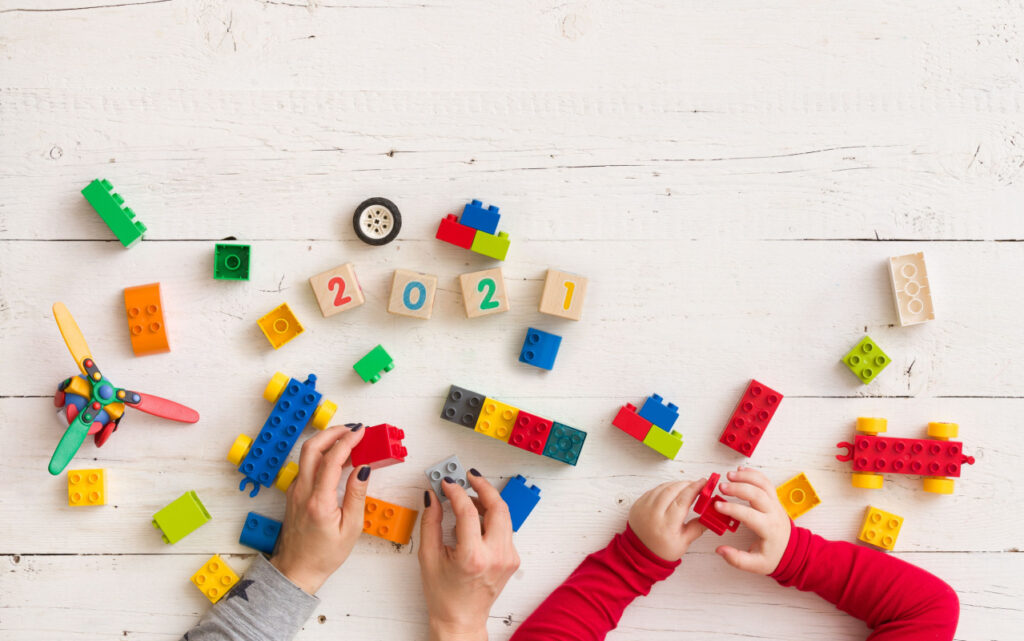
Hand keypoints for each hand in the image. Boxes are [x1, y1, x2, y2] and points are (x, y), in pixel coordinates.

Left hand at [270, 424, 369, 593]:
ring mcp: (295, 491)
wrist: (297, 570)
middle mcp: (302, 492)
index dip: (347, 441)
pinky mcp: (294, 493)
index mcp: (318, 501)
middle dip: (332, 432)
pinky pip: (306, 466)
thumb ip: (356, 495)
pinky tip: (335, 458)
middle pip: (312, 448)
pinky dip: (320, 454)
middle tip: (352, 428)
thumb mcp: (351, 528)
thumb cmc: (324, 555)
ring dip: (326, 441)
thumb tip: (363, 469)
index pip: (332, 460)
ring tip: (346, 439)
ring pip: (306, 455)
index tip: (360, 432)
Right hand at [418, 469, 519, 640]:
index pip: (468, 511)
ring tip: (469, 497)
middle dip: (483, 486)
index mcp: (473, 557)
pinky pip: (504, 529)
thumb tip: (433, 497)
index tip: (447, 484)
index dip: (456, 492)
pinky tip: (475, 520)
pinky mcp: (512, 559)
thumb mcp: (429, 557)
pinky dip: (491, 518)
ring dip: (487, 501)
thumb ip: (430, 522)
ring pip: (504, 516)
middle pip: (497, 507)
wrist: (461, 620)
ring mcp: (508, 558)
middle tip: (469, 476)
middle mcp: (495, 556)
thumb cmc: (444, 595)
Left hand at [627, 479, 706, 560]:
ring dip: (676, 484)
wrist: (639, 554)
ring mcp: (643, 507)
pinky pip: (653, 490)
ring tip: (686, 487)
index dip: (695, 489)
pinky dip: (665, 488)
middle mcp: (653, 513)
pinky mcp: (637, 504)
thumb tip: (710, 515)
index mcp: (667, 524)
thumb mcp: (683, 543)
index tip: (704, 482)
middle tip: (698, 484)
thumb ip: (697, 527)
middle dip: (687, 484)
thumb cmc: (662, 550)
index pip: (683, 500)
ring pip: (662, 488)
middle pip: (672, 490)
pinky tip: (672, 491)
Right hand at [714, 466, 791, 574]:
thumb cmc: (774, 556)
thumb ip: (737, 559)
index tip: (717, 506)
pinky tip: (741, 470)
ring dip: (746, 476)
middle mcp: (773, 513)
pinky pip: (765, 482)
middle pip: (757, 494)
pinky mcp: (774, 499)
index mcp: (769, 529)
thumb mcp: (756, 565)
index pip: (749, 515)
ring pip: (763, 484)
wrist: (792, 551)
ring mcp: (775, 504)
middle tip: (722, 487)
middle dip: (738, 488)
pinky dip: (753, 474)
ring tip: (729, 475)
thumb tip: (720, 550)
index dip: (732, 509)